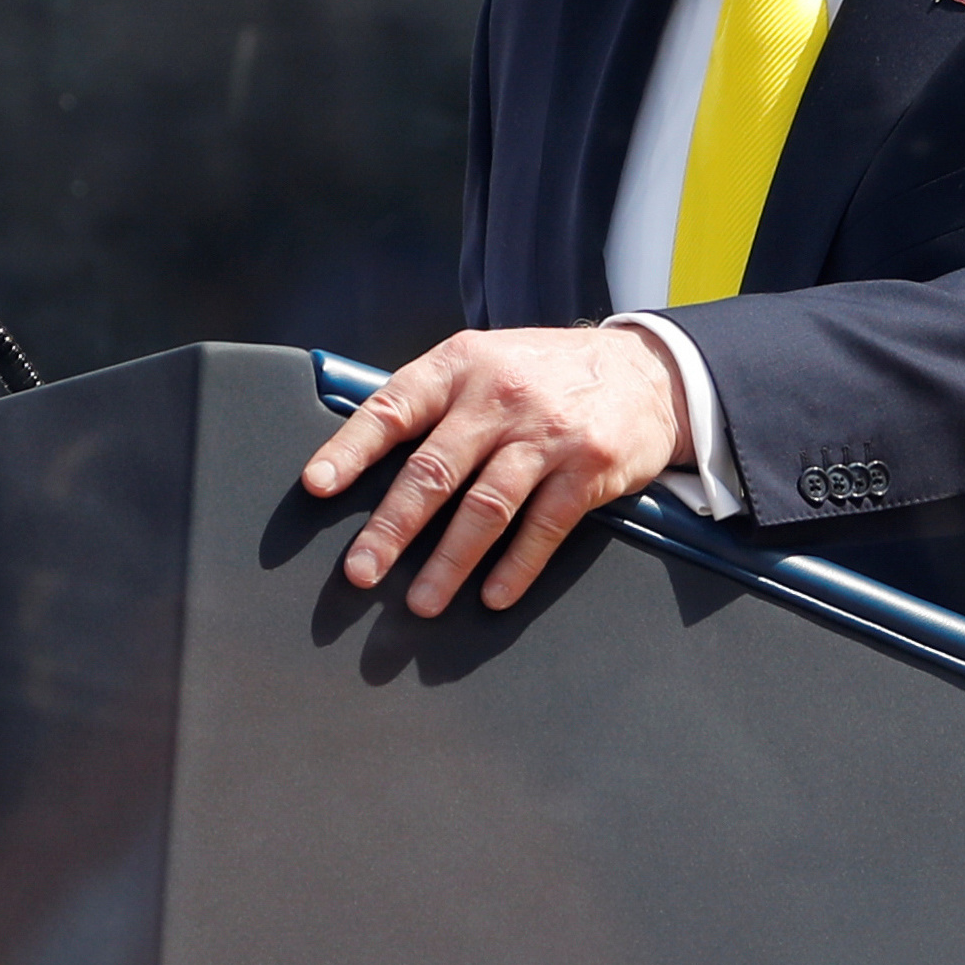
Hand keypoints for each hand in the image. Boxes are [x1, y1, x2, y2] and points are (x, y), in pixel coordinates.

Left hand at [300, 325, 691, 613]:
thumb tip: (360, 456)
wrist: (647, 373)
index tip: (317, 486)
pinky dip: (516, 567)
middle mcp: (501, 396)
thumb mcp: (486, 362)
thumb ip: (434, 400)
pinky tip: (493, 596)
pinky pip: (544, 526)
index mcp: (461, 365)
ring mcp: (547, 433)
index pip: (394, 407)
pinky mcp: (588, 468)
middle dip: (392, 528)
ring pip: (486, 507)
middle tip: (362, 573)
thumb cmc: (546, 374)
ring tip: (422, 602)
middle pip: (435, 470)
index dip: (351, 448)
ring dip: (449, 562)